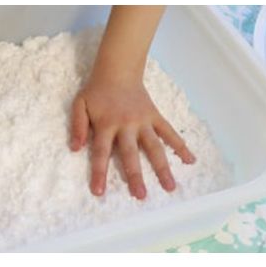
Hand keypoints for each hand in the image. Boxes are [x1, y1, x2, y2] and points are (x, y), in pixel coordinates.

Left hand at [70, 71, 194, 199]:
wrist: (118, 70)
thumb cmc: (96, 91)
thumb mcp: (79, 105)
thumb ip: (78, 126)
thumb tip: (75, 148)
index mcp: (106, 125)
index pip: (101, 152)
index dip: (99, 172)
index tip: (99, 192)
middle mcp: (126, 125)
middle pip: (131, 154)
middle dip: (135, 176)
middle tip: (141, 196)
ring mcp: (143, 122)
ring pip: (154, 147)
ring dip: (162, 167)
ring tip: (170, 187)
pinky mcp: (155, 117)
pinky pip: (169, 132)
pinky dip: (180, 146)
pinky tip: (190, 160)